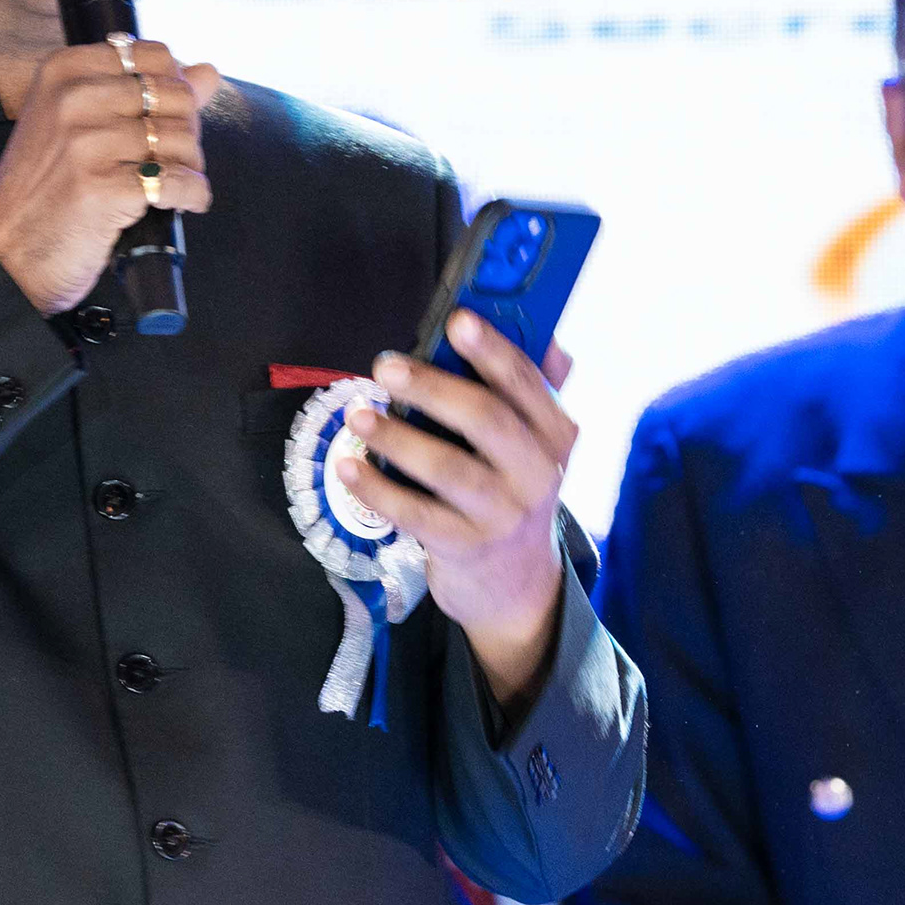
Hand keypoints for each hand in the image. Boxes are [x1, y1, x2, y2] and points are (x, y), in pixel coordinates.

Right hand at [0, 36, 220, 314]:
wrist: (4, 253)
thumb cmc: (43, 191)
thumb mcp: (79, 127)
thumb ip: (145, 94)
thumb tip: (208, 72)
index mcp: (64, 72)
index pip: (152, 55)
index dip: (175, 86)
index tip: (164, 118)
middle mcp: (72, 100)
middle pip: (175, 95)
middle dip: (188, 130)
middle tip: (170, 158)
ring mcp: (86, 144)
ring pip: (181, 139)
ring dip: (190, 166)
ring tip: (170, 183)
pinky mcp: (103, 189)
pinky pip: (177, 181)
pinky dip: (192, 195)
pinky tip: (182, 203)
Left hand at [336, 314, 577, 713]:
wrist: (517, 585)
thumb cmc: (511, 492)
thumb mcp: (533, 446)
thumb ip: (531, 391)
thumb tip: (542, 334)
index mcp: (556, 436)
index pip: (527, 383)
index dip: (492, 349)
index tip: (457, 320)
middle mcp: (538, 475)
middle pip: (486, 420)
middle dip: (433, 387)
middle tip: (385, 366)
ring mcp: (502, 516)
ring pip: (447, 469)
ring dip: (397, 438)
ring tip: (358, 414)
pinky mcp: (464, 548)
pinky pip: (414, 514)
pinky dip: (376, 489)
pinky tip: (348, 467)